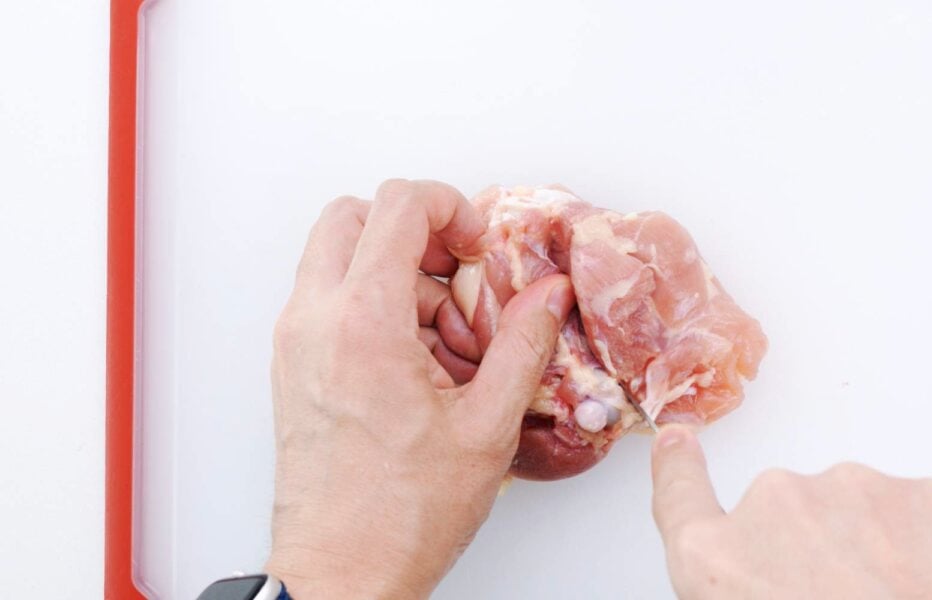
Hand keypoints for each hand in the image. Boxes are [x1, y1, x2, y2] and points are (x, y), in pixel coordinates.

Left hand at [264, 179, 574, 597]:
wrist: (340, 572)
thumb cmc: (401, 514)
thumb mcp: (487, 425)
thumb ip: (523, 344)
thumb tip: (546, 295)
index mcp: (363, 323)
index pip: (397, 204)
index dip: (449, 206)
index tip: (477, 244)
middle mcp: (315, 321)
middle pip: (352, 215)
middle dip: (412, 228)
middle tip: (457, 269)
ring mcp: (295, 343)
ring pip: (337, 257)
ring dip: (395, 271)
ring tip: (445, 336)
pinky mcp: (292, 366)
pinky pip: (329, 300)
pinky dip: (374, 305)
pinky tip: (419, 361)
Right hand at [650, 426, 931, 598]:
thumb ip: (741, 579)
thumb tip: (762, 575)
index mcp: (716, 556)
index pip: (680, 494)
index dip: (678, 466)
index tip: (678, 445)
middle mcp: (775, 502)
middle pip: (791, 514)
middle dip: (813, 550)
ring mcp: (852, 489)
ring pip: (856, 511)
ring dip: (866, 549)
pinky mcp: (922, 493)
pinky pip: (913, 514)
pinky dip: (920, 549)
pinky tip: (919, 592)